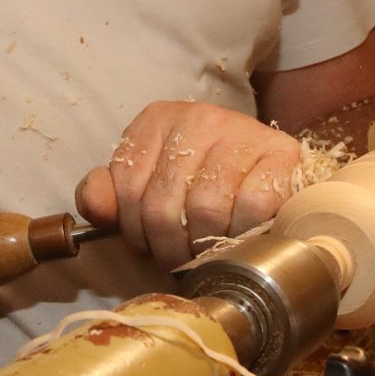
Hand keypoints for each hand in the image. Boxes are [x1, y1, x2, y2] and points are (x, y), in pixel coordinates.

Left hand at [76, 101, 301, 268]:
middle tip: (178, 257)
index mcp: (157, 119)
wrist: (268, 166)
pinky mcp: (280, 154)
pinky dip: (242, 234)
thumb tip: (95, 208)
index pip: (126, 185)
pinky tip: (239, 236)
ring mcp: (241, 133)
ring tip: (205, 251)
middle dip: (167, 246)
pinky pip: (251, 208)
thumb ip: (109, 195)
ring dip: (203, 246)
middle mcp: (198, 118)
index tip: (147, 244)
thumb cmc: (201, 178)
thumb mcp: (148, 180)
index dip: (133, 229)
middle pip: (162, 205)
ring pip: (205, 209)